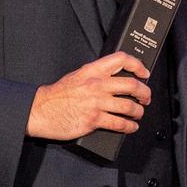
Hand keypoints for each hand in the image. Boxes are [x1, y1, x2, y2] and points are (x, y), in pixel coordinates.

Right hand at [28, 52, 149, 140]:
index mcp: (92, 71)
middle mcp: (96, 85)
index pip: (121, 59)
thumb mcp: (77, 76)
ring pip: (129, 106)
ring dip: (138, 112)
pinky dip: (129, 126)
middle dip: (145, 93)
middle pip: (132, 85)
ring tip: (138, 114)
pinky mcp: (94, 120)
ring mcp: (96, 103)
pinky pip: (119, 123)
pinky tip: (130, 126)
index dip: (138, 65)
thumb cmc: (57, 96)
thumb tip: (115, 80)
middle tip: (146, 98)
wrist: (40, 110)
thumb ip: (96, 76)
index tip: (144, 72)